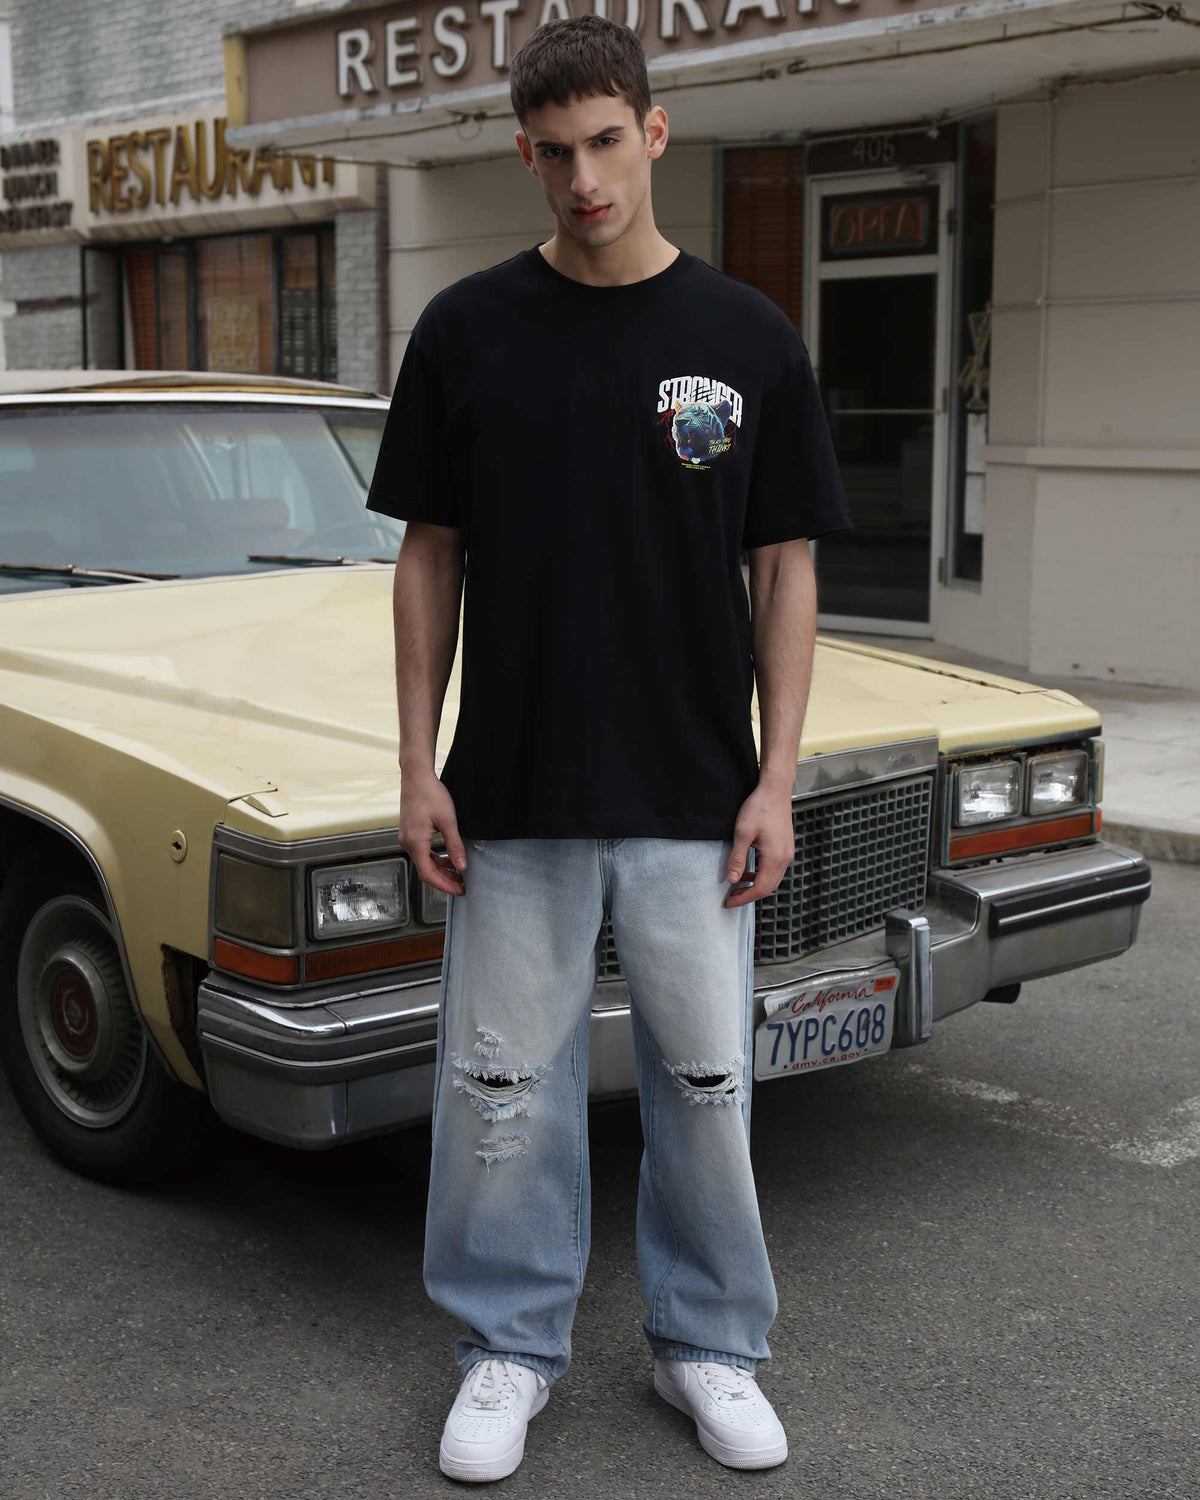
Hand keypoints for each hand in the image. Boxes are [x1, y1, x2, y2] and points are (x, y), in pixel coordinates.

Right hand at [399, 771, 468, 897]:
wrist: (416, 776)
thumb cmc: (430, 794)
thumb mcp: (448, 821)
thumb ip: (455, 846)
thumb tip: (462, 867)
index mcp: (415, 843)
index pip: (428, 875)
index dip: (445, 885)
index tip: (459, 890)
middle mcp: (408, 843)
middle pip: (425, 870)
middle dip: (444, 880)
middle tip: (462, 885)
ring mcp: (407, 838)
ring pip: (424, 862)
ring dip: (440, 869)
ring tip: (458, 872)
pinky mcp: (410, 832)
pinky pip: (422, 852)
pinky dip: (435, 858)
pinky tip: (447, 858)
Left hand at [723, 781, 794, 907]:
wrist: (776, 789)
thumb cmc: (759, 807)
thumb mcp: (743, 832)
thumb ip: (737, 858)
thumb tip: (731, 880)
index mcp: (775, 857)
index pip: (760, 888)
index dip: (744, 898)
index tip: (728, 902)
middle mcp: (785, 858)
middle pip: (768, 887)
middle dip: (749, 895)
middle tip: (731, 897)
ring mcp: (787, 853)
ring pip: (772, 879)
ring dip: (755, 884)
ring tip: (737, 885)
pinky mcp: (785, 847)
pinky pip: (774, 868)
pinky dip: (761, 874)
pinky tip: (749, 870)